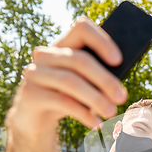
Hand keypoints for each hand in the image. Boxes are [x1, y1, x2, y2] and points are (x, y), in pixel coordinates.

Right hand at [7, 16, 127, 133]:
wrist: (36, 117)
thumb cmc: (68, 96)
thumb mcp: (84, 85)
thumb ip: (98, 78)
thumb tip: (118, 88)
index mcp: (63, 45)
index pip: (81, 29)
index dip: (101, 41)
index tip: (118, 61)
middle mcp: (45, 54)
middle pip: (80, 60)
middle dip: (105, 80)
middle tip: (122, 97)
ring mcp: (35, 73)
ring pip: (70, 81)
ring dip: (95, 98)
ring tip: (111, 112)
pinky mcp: (30, 94)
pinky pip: (62, 102)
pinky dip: (83, 114)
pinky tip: (96, 123)